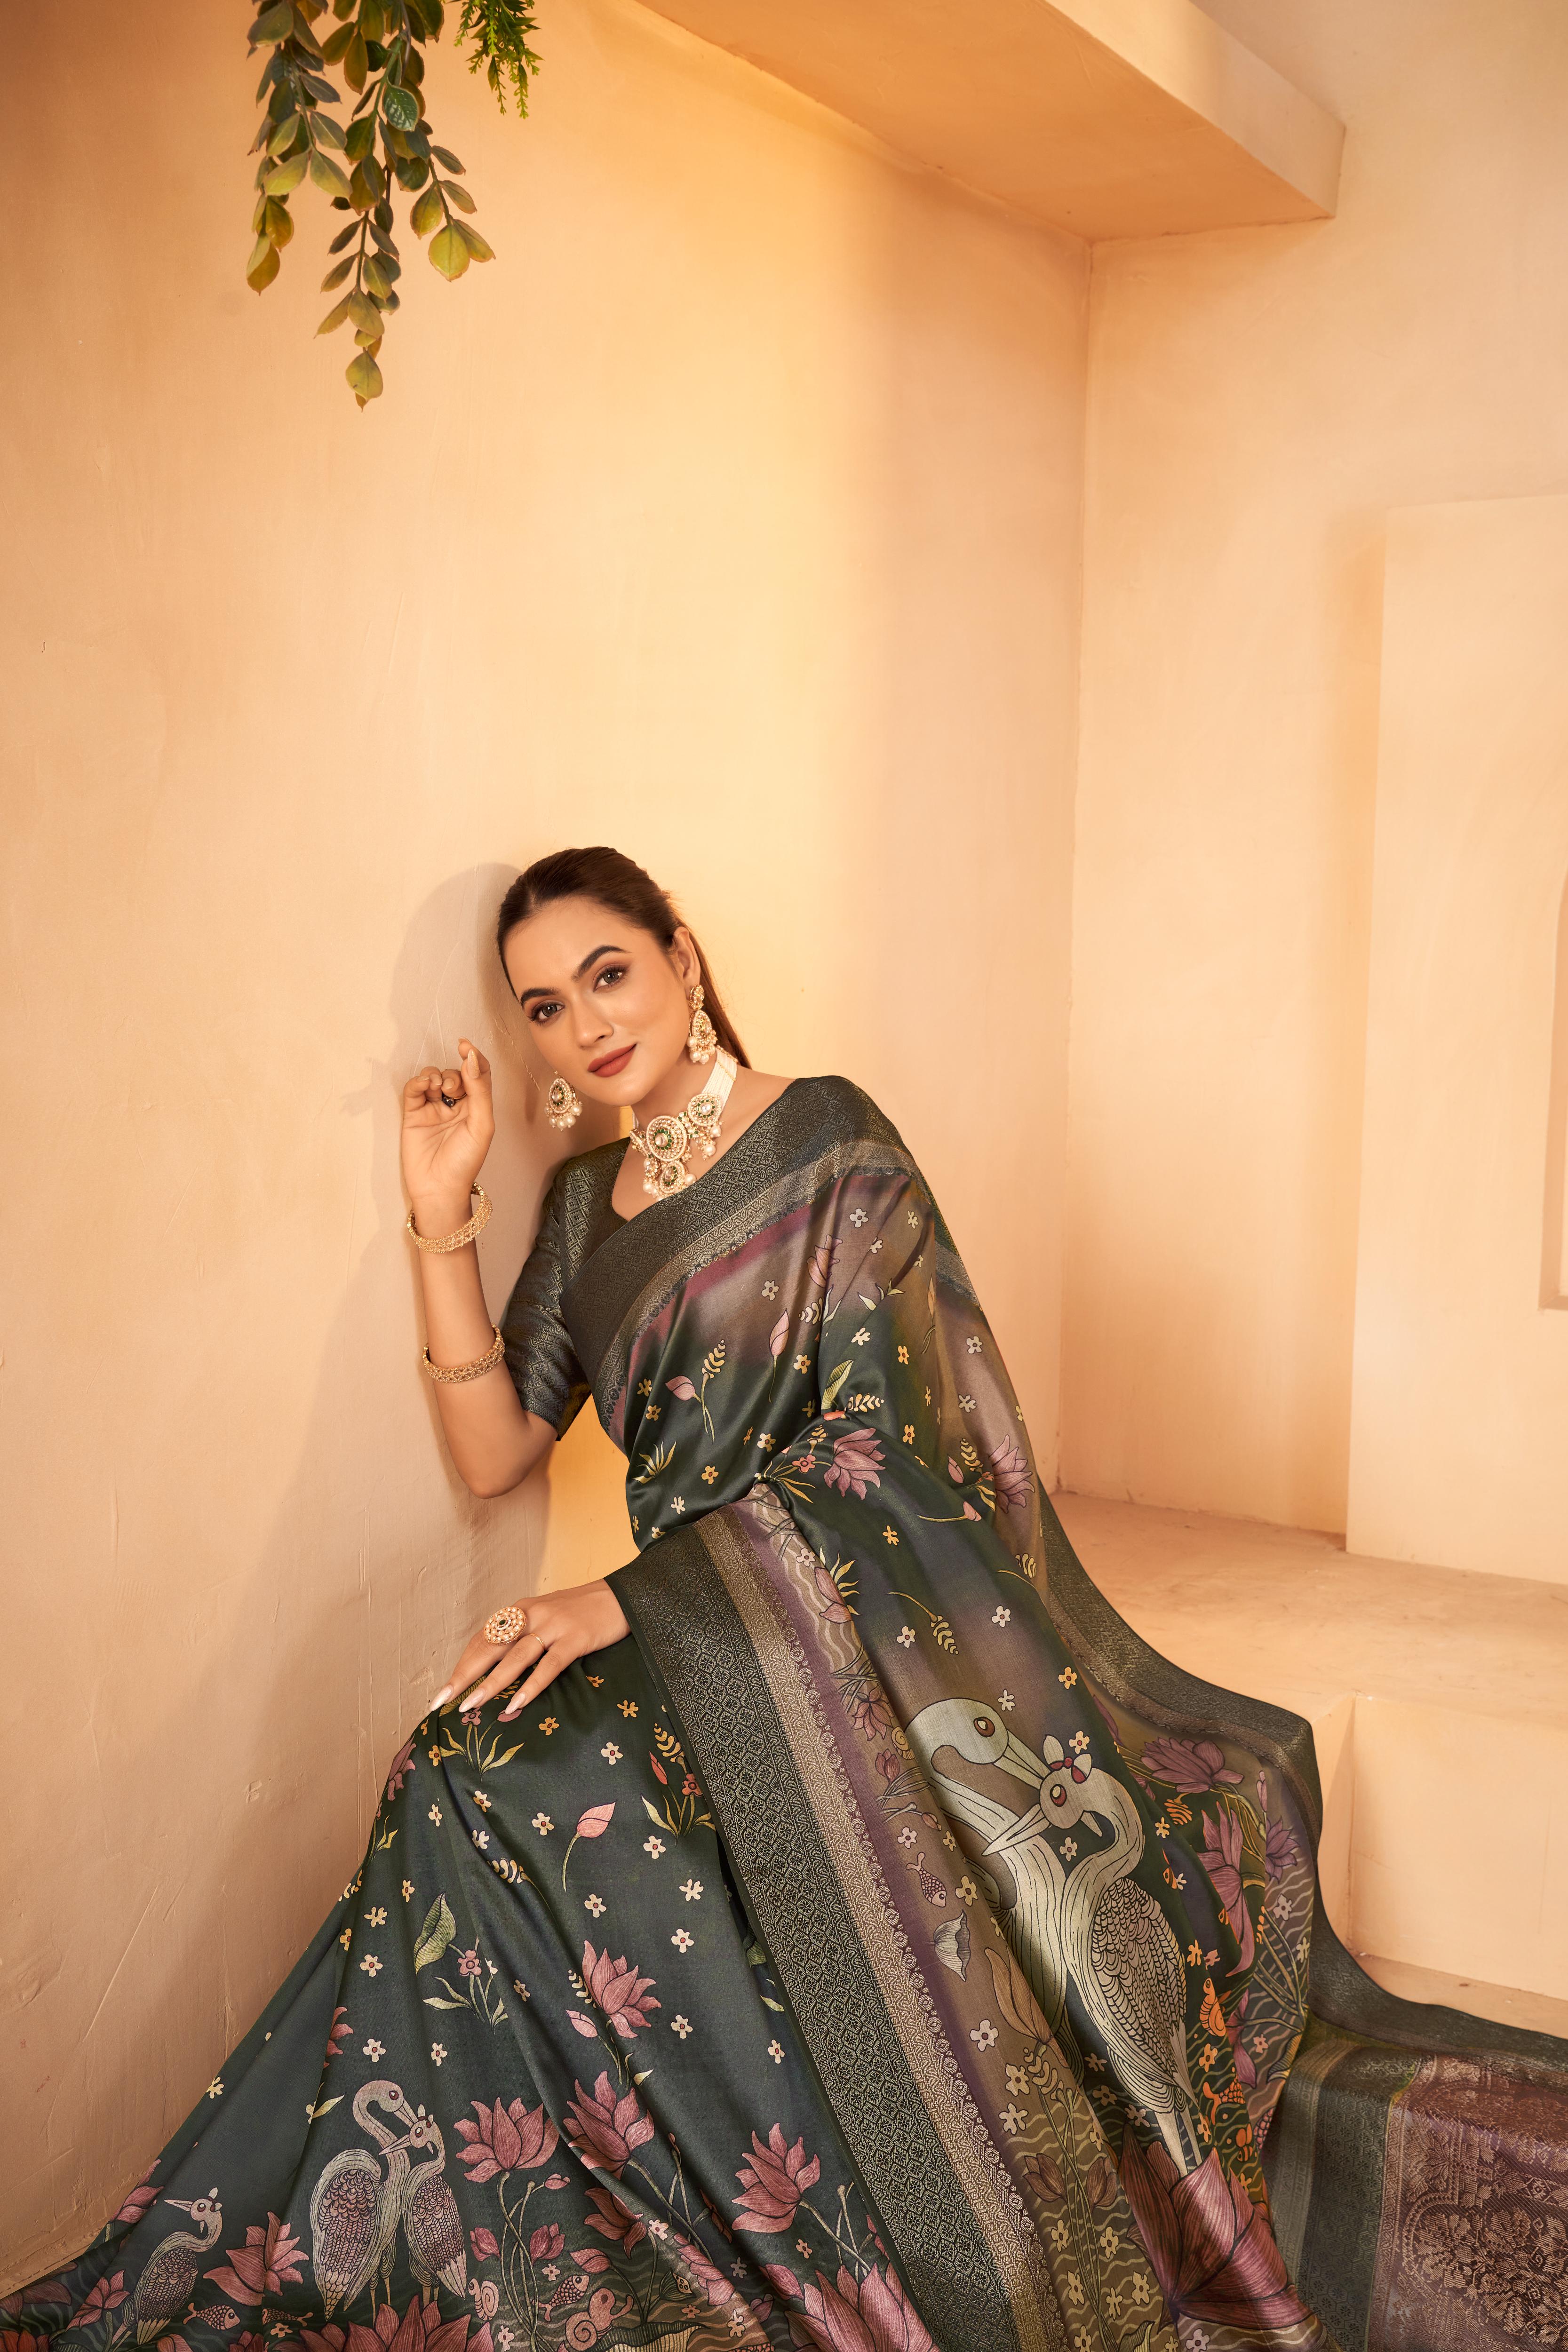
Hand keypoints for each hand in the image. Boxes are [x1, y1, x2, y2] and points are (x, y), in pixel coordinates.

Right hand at [402, 1038, 494, 1225]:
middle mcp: (457, 1106)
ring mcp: (434, 1109)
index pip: (478, 1073)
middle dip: (454, 1074)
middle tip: (452, 1091)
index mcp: (478, 1108)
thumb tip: (471, 1058)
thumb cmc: (465, 1162)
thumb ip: (480, 1090)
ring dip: (437, 1076)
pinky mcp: (413, 1114)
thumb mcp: (482, 1125)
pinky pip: (414, 1089)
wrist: (439, 1188)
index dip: (473, 1056)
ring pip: (434, 1077)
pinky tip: (425, 1087)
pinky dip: (419, 1082)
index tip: (464, 1045)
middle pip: (456, 1073)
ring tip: (438, 1091)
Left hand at [432, 1582, 631, 1719]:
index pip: (482, 1638)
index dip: (462, 1665)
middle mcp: (531, 1614)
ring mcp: (553, 1625)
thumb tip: (497, 1669)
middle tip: (442, 1701)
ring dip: (491, 1683)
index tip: (445, 1690)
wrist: (621, 1596)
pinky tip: (517, 1703)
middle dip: (464, 1676)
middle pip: (490, 1647)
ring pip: (515, 1657)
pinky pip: (549, 1665)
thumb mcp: (545, 1617)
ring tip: (471, 1705)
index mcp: (520, 1609)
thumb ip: (523, 1637)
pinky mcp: (575, 1638)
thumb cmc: (581, 1611)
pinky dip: (532, 1685)